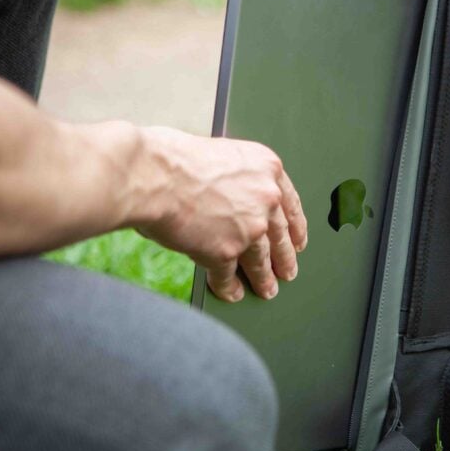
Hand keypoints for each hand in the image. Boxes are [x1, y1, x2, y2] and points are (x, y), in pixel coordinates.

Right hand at [134, 128, 307, 302]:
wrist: (151, 173)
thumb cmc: (173, 158)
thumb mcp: (220, 157)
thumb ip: (237, 181)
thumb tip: (234, 202)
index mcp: (267, 168)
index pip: (290, 204)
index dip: (295, 227)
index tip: (298, 241)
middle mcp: (265, 198)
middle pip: (280, 236)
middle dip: (285, 258)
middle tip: (287, 271)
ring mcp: (249, 228)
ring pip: (261, 260)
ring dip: (264, 279)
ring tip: (266, 290)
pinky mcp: (225, 252)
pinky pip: (229, 276)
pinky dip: (230, 288)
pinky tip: (231, 293)